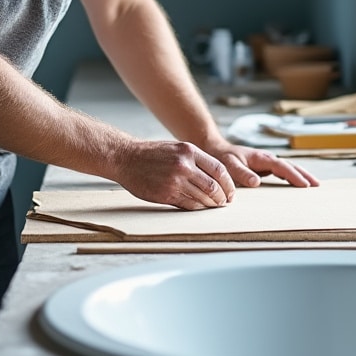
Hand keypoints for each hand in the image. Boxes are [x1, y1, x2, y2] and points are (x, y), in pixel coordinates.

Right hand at [113, 140, 239, 210]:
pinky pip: (189, 205)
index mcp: (189, 151)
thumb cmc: (152, 154)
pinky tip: (199, 207)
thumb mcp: (177, 148)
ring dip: (211, 205)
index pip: (219, 170)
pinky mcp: (166, 194)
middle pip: (214, 186)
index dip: (228, 184)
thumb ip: (196, 160)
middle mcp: (184, 165)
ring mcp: (175, 180)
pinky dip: (198, 208)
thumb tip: (216, 177)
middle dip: (222, 197)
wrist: (126, 158)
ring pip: (203, 198)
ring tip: (213, 206)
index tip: (230, 192)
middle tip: (224, 202)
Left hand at [200, 139, 320, 189]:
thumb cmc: (222, 158)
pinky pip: (282, 172)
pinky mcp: (265, 167)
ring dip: (301, 175)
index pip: (282, 166)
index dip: (294, 175)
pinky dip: (293, 176)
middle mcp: (267, 158)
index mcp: (261, 157)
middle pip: (290, 165)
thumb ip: (241, 173)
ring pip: (289, 167)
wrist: (216, 150)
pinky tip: (299, 184)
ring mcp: (267, 162)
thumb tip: (257, 182)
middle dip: (304, 174)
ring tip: (315, 185)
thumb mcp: (229, 165)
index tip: (304, 185)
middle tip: (317, 185)